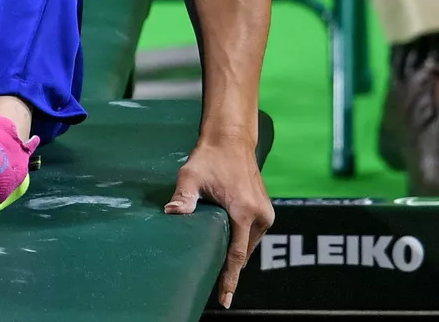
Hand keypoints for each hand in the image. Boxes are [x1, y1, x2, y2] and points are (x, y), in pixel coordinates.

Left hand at [165, 135, 273, 309]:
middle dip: (229, 269)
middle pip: (243, 253)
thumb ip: (183, 197)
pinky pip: (252, 235)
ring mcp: (266, 213)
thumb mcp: (191, 176)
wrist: (231, 139)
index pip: (237, 256)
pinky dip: (241, 243)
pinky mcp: (266, 210)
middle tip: (213, 287)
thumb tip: (172, 213)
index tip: (225, 300)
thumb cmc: (210, 157)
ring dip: (235, 254)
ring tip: (218, 267)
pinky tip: (227, 247)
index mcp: (244, 211)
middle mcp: (260, 215)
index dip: (229, 280)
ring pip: (248, 245)